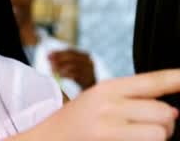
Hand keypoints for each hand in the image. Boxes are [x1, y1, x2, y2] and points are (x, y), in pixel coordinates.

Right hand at [9, 69, 179, 140]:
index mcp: (108, 88)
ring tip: (136, 137)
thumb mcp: (99, 100)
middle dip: (165, 123)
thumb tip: (173, 109)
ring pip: (161, 132)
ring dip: (157, 137)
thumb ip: (131, 98)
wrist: (47, 139)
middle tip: (145, 126)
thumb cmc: (78, 123)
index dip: (178, 78)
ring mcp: (108, 126)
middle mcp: (109, 104)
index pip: (153, 81)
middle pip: (165, 111)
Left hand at [49, 49, 95, 88]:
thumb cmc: (79, 76)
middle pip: (72, 57)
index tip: (48, 55)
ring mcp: (89, 70)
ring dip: (61, 67)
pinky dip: (65, 74)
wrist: (91, 90)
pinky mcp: (88, 79)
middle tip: (49, 61)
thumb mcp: (72, 66)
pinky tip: (59, 75)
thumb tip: (48, 56)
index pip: (70, 51)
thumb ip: (62, 61)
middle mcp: (88, 61)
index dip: (58, 52)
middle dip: (59, 58)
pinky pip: (75, 75)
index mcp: (84, 55)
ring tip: (52, 69)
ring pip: (73, 66)